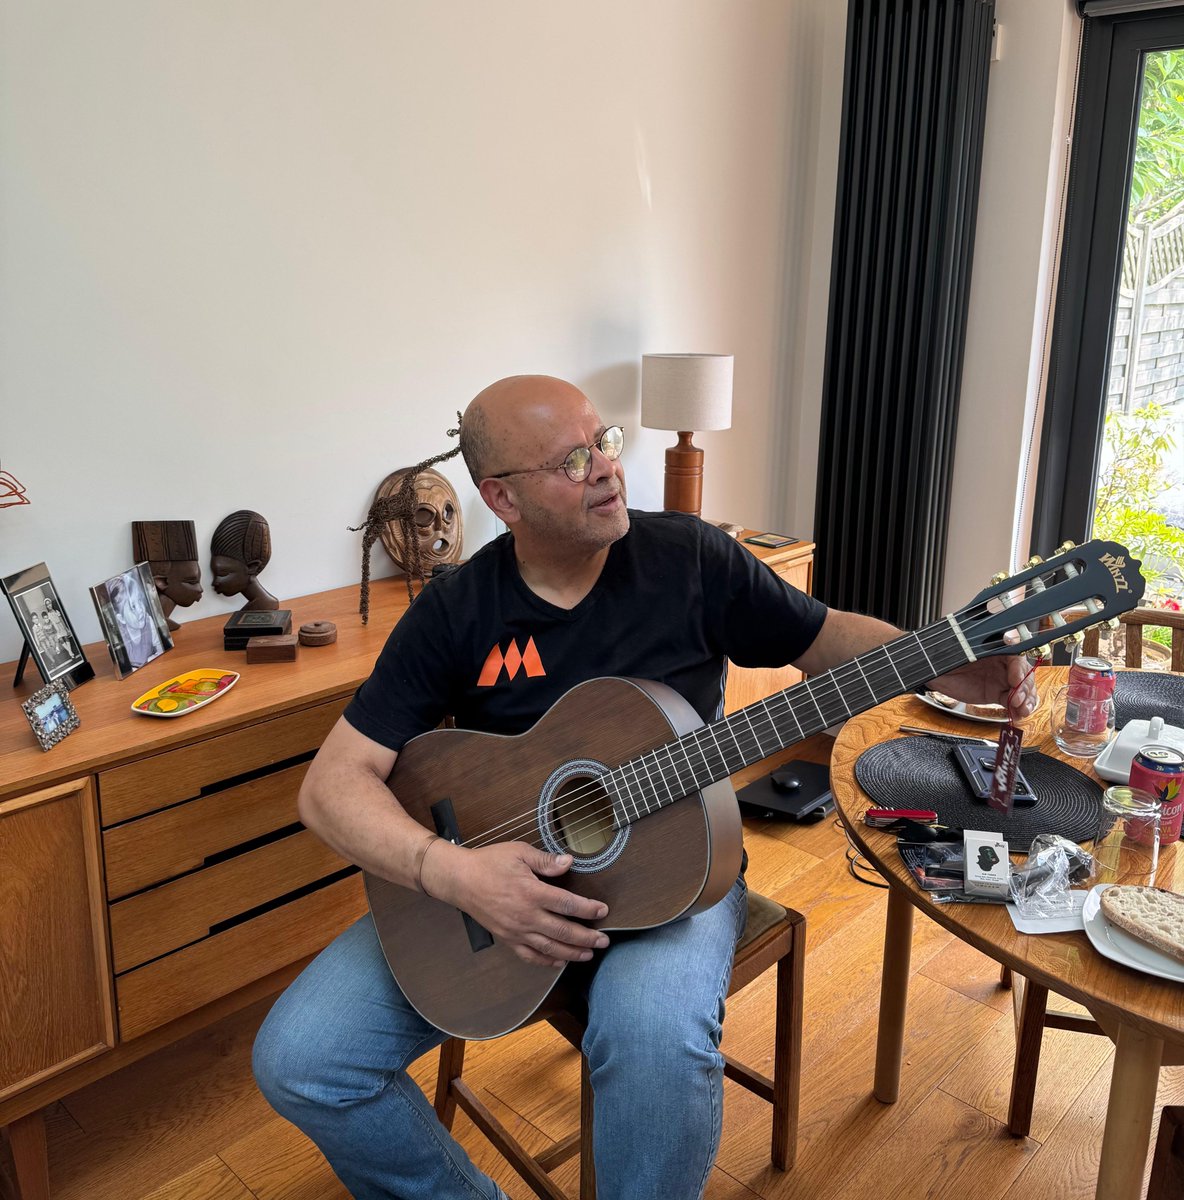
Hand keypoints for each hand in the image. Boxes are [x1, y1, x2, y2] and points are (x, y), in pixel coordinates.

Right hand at [421, 840, 609, 966]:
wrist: (460, 880)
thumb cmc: (490, 862)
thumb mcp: (519, 852)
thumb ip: (545, 860)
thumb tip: (569, 862)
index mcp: (531, 892)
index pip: (567, 904)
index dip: (588, 909)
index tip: (603, 911)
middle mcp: (526, 916)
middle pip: (563, 931)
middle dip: (587, 937)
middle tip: (604, 940)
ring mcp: (516, 931)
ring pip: (550, 948)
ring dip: (572, 953)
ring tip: (589, 954)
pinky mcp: (507, 938)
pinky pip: (530, 955)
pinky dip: (547, 961)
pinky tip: (560, 962)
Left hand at [927, 654, 1037, 721]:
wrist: (936, 676)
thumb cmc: (945, 661)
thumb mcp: (953, 654)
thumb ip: (966, 651)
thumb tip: (974, 648)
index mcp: (993, 649)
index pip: (1014, 655)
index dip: (1018, 668)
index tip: (1015, 678)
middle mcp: (1000, 663)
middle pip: (1023, 673)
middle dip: (1024, 687)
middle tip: (1017, 699)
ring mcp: (1000, 679)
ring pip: (1022, 688)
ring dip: (1026, 700)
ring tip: (1023, 710)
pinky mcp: (996, 693)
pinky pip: (1012, 701)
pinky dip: (1017, 709)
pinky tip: (1018, 714)